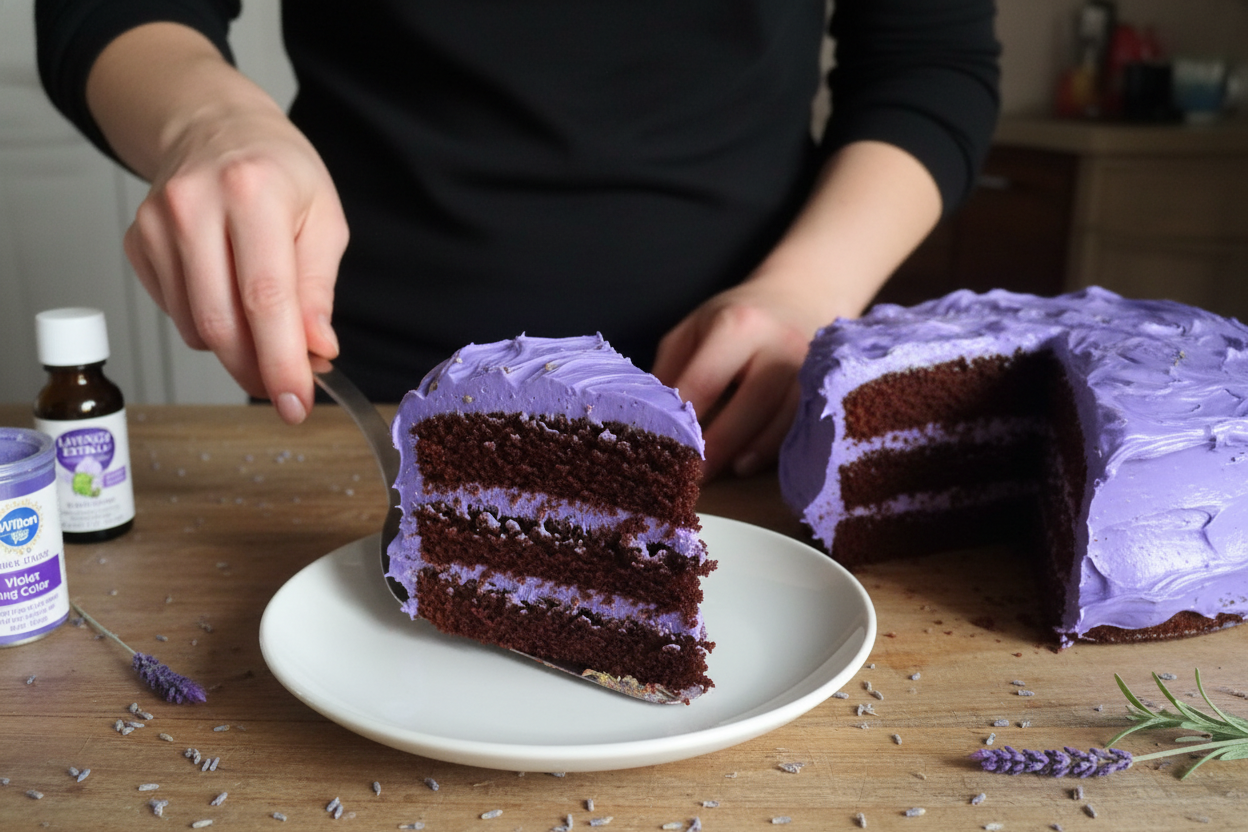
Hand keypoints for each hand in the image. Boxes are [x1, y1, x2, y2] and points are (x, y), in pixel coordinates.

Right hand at [87, 23, 347, 423]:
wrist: (216, 128)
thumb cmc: (279, 173)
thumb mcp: (324, 219)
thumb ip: (318, 288)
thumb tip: (317, 349)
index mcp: (252, 194)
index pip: (265, 299)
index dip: (281, 362)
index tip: (297, 402)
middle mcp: (194, 207)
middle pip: (222, 324)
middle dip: (258, 371)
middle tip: (286, 390)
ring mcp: (156, 225)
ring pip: (196, 328)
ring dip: (237, 352)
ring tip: (267, 334)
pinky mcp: (137, 243)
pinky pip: (176, 314)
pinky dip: (209, 327)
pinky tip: (229, 299)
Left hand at [654, 140, 944, 477]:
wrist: (799, 299)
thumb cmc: (735, 319)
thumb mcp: (693, 331)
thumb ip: (669, 370)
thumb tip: (646, 418)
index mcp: (739, 324)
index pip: (706, 381)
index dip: (684, 420)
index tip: (663, 450)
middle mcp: (780, 344)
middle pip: (753, 403)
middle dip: (721, 443)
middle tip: (694, 475)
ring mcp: (810, 368)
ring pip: (785, 418)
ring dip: (754, 450)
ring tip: (727, 470)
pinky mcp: (828, 387)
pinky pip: (803, 424)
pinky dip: (777, 447)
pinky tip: (753, 460)